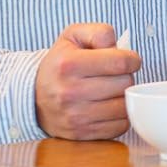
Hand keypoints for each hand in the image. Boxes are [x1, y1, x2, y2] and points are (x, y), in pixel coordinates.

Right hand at [34, 22, 143, 140]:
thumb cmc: (61, 64)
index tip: (127, 60)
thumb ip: (99, 32)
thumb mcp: (73, 37)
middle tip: (114, 76)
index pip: (121, 63)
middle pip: (125, 84)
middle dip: (125, 77)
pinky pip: (120, 126)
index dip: (132, 59)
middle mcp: (70, 92)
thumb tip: (119, 46)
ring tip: (111, 91)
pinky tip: (108, 107)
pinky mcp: (81, 134)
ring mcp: (75, 116)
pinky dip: (120, 117)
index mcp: (69, 65)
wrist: (34, 97)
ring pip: (124, 107)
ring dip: (123, 97)